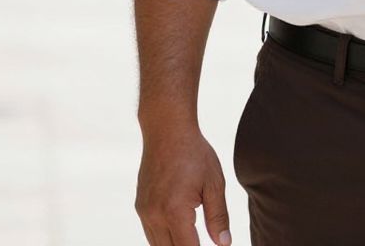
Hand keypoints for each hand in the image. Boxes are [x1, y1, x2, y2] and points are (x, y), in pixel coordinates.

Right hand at [135, 121, 230, 245]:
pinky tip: (180, 233)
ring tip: (192, 238)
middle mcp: (155, 215)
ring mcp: (144, 212)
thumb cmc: (194, 153)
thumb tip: (224, 244)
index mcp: (175, 211)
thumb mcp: (214, 182)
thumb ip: (218, 216)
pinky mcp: (140, 207)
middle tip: (202, 241)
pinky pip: (151, 233)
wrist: (167, 130)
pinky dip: (164, 239)